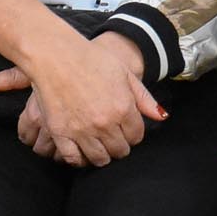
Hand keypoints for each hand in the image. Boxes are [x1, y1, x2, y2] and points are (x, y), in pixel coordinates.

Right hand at [0, 29, 163, 165]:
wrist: (55, 55)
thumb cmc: (90, 60)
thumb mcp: (124, 74)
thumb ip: (144, 98)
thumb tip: (161, 117)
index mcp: (124, 108)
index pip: (136, 137)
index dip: (132, 135)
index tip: (125, 132)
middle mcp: (105, 123)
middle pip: (119, 150)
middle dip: (119, 147)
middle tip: (112, 141)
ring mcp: (81, 129)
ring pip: (99, 158)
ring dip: (101, 156)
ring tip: (97, 148)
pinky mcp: (60, 132)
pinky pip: (72, 157)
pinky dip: (78, 159)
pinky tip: (79, 152)